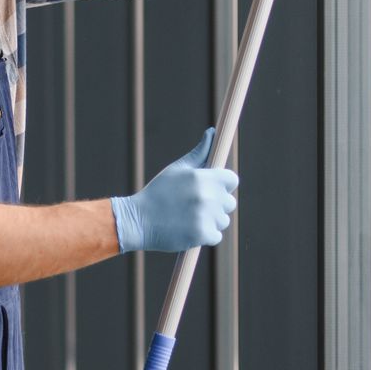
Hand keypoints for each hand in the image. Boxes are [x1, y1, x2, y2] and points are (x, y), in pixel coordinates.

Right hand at [110, 128, 239, 252]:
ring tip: (189, 218)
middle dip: (217, 205)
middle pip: (229, 202)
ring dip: (211, 221)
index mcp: (203, 177)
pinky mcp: (202, 235)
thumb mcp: (177, 169)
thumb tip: (212, 133)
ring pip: (223, 220)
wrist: (138, 220)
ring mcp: (206, 216)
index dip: (224, 184)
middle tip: (195, 206)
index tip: (213, 189)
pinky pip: (216, 236)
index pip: (232, 180)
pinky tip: (189, 230)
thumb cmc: (158, 192)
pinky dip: (206, 236)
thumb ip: (199, 153)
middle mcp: (208, 196)